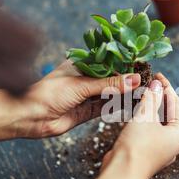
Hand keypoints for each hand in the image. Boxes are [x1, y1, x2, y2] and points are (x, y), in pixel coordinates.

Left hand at [0, 60, 140, 143]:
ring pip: (112, 93)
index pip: (109, 60)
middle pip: (113, 78)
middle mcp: (86, 78)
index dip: (125, 62)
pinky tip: (133, 105)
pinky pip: (108, 108)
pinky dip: (120, 107)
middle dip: (129, 80)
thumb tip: (134, 80)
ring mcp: (88, 95)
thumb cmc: (49, 94)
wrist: (30, 118)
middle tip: (148, 79)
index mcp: (82, 64)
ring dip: (126, 94)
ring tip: (145, 92)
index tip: (142, 62)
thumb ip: (109, 84)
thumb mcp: (82, 85)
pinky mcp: (88, 111)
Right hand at [102, 73, 178, 178]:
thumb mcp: (146, 117)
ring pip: (158, 121)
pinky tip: (137, 108)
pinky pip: (150, 129)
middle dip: (160, 96)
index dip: (167, 88)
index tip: (157, 75)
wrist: (122, 172)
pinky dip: (145, 118)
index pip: (176, 105)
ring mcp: (161, 148)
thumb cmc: (138, 146)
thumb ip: (152, 98)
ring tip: (143, 92)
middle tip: (151, 82)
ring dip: (151, 106)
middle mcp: (173, 142)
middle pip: (169, 113)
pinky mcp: (148, 151)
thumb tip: (157, 84)